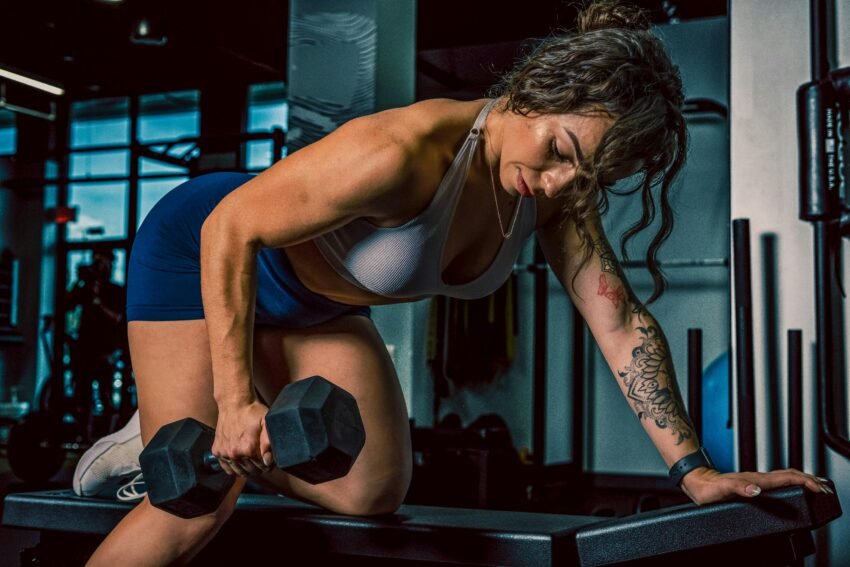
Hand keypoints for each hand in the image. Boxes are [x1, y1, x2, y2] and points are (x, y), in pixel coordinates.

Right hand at [212, 400, 273, 476]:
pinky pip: (226, 469)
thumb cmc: (252, 412)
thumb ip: (269, 442)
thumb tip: (268, 460)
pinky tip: (240, 464)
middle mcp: (235, 454)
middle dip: (260, 467)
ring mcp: (224, 453)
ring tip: (252, 461)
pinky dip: (234, 469)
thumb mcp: (267, 422)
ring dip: (248, 470)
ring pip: (239, 472)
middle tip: (262, 459)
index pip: (263, 467)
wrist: (234, 403)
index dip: (269, 463)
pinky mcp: (217, 451)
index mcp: (248, 449)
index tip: (269, 458)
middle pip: (252, 471)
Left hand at [681, 467, 833, 504]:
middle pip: (789, 475)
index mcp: (755, 480)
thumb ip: (738, 488)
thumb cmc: (707, 488)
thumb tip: (755, 490)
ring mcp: (755, 480)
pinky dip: (791, 483)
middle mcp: (757, 478)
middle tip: (825, 488)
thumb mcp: (721, 490)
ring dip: (803, 480)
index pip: (785, 477)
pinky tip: (792, 487)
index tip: (818, 487)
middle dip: (809, 480)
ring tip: (816, 486)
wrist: (696, 481)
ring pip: (785, 476)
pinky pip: (777, 481)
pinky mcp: (752, 483)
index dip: (804, 481)